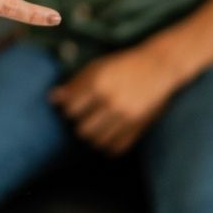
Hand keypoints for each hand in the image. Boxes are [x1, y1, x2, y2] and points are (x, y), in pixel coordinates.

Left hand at [49, 45, 182, 154]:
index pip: (70, 109)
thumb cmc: (124, 64)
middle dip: (79, 124)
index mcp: (98, 83)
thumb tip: (52, 98)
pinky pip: (117, 147)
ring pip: (98, 141)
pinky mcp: (140, 127)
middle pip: (82, 129)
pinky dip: (108, 145)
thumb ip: (75, 83)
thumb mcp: (97, 67)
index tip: (72, 105)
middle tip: (83, 117)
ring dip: (93, 136)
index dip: (67, 109)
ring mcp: (127, 116)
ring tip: (94, 126)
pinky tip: (107, 134)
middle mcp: (111, 101)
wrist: (159, 67)